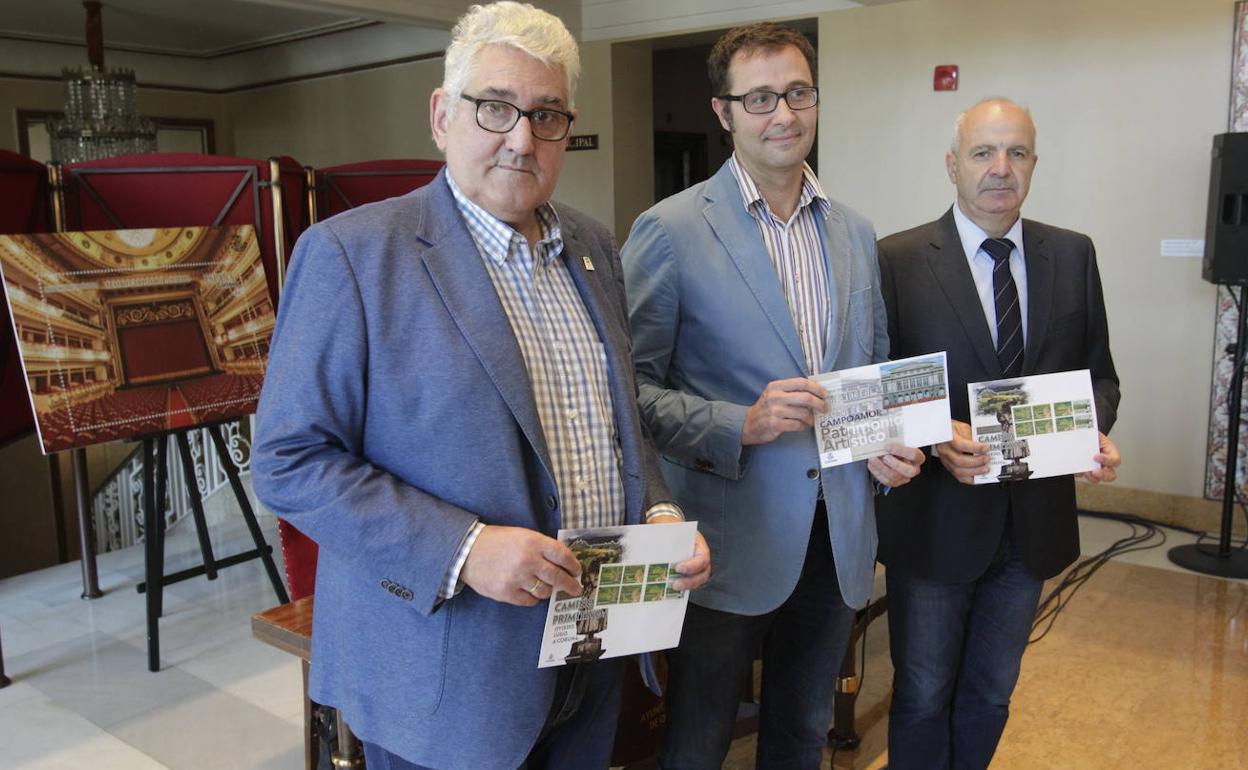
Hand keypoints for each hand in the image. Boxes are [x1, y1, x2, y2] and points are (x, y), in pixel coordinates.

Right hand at [461, 525, 582, 606]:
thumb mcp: (521, 535)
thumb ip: (541, 547)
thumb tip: (563, 563)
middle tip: (576, 588)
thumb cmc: (497, 541)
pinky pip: (530, 601)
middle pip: (558, 577)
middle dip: (570, 585)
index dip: (573, 565)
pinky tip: (530, 591)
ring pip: (545, 591)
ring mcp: (517, 578)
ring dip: (548, 590)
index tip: (577, 571)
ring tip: (546, 587)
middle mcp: (527, 560)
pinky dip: (533, 598)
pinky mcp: (507, 593)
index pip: (563, 555)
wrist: (467, 552)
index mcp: (533, 542)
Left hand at [648, 514, 711, 590]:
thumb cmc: (672, 528)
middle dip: (690, 582)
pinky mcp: (689, 573)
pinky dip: (681, 588)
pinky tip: (668, 590)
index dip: (692, 566)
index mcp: (700, 545)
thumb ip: (666, 539)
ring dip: (685, 587)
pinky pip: (688, 582)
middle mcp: (701, 558)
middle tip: (675, 585)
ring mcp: (697, 567)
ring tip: (671, 588)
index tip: (678, 568)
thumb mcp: (671, 529)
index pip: (702, 558)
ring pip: (697, 581)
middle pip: (702, 575)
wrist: (671, 528)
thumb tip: (653, 548)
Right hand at [742, 378, 827, 445]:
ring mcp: (774, 411)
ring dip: (810, 418)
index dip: (816, 388)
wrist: (748, 424)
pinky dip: (802, 426)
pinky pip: (796, 425)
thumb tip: (816, 393)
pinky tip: (802, 426)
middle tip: (825, 408)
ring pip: (803, 413)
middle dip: (819, 404)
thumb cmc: (767, 408)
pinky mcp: (774, 424)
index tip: (825, 394)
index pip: (801, 383)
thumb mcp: (775, 394)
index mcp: (776, 386)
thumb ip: (791, 391)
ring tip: (811, 420)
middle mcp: (775, 397)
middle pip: (805, 398)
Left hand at [867, 443, 924, 487]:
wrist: (892, 455)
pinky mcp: (894, 482)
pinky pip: (886, 480)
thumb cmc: (897, 447)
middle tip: (885, 457)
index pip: (914, 455)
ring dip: (882, 468)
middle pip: (908, 471)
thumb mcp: (898, 442)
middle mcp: (913, 469)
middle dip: (895, 464)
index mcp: (917, 457)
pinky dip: (877, 472)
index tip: (888, 446)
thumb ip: (894, 441)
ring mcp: (904, 477)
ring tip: (873, 459)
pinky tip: (871, 465)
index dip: (901, 451)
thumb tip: (883, 437)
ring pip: (894, 477)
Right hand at [934, 420, 989, 484]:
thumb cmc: (953, 430)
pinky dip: (970, 478)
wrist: (944, 433)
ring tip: (985, 468)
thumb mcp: (963, 427)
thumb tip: (983, 444)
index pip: (959, 444)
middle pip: (958, 461)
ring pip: (958, 471)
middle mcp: (945, 450)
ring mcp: (946, 460)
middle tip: (987, 458)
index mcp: (947, 438)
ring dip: (974, 471)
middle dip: (976, 461)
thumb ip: (972, 435)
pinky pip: (959, 477)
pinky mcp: (949, 467)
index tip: (986, 447)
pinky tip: (979, 475)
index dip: (974, 447)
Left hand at [1078, 432, 1120, 483]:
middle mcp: (1104, 463)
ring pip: (1096, 479)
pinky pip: (1081, 476)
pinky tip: (1074, 468)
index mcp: (1110, 452)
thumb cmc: (1089, 433)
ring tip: (1083, 470)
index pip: (1115, 460)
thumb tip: (1083, 436)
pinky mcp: (1083, 470)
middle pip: (1110, 475)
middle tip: (1094, 471)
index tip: (1095, 456)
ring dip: (1090, 477)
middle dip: (1103, 475)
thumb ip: (1092, 436)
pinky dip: (1078, 473)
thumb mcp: (1093, 432)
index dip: (1107, 460)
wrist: (1078, 432)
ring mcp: (1094, 468)